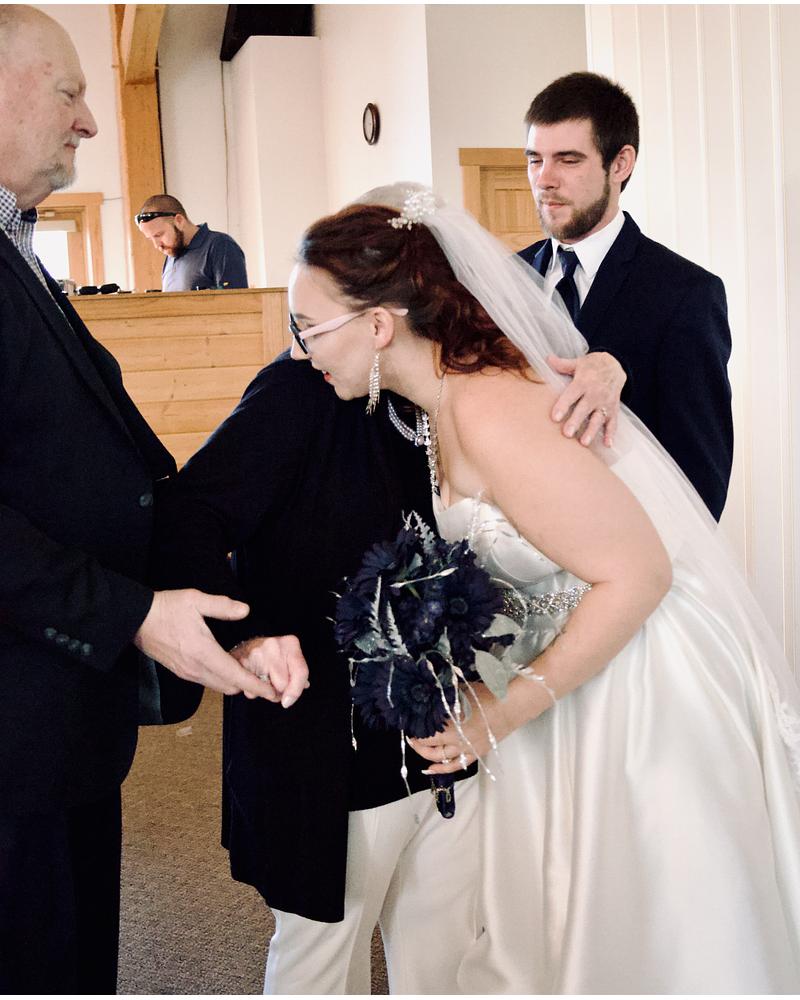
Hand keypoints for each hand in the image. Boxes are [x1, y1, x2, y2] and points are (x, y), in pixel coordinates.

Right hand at [134, 589, 275, 700]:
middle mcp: (195, 668)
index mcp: (203, 653)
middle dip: (249, 687)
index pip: (235, 676)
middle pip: (229, 687)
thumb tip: (245, 610)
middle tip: (266, 680)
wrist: (137, 620)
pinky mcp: (181, 672)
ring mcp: (187, 673)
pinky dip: (222, 679)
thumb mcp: (195, 600)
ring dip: (235, 683)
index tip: (271, 692)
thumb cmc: (166, 609)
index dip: (256, 686)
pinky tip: (228, 667)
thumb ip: (223, 606)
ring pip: (218, 686)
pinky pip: (207, 682)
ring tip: (251, 674)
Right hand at [230, 635, 309, 707]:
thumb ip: (299, 673)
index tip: (288, 701)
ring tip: (262, 679)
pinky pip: (249, 690)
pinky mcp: (241, 662)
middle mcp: (274, 646)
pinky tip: (252, 679)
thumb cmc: (274, 655)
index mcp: (290, 644)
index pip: (300, 672)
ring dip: (264, 692)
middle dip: (279, 691)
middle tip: (274, 683)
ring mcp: (256, 653)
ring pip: (264, 690)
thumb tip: (299, 690)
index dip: (296, 690)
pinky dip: (252, 691)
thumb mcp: (291, 658)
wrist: (248, 647)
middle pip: (282, 684)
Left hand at [408, 681, 529, 775]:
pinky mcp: (476, 753)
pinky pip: (456, 765)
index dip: (415, 730)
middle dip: (418, 743)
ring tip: (417, 748)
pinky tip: (430, 769)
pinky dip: (442, 769)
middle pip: (431, 746)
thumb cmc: (486, 695)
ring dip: (427, 755)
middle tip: (410, 736)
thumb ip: (444, 696)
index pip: (427, 732)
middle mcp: (457, 739)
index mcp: (453, 724)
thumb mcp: (461, 691)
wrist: (510, 706)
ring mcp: (467, 749)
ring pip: (441, 758)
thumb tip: (428, 694)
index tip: (408, 723)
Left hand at [547, 352, 625, 446]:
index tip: (554, 417)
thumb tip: (547, 359)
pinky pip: (613, 422)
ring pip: (598, 418)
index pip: (572, 395)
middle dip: (576, 421)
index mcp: (583, 382)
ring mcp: (605, 402)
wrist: (615, 366)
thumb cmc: (591, 366)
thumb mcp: (578, 362)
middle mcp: (595, 393)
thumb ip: (562, 364)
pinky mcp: (613, 409)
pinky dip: (611, 433)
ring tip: (584, 442)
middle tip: (567, 434)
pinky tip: (607, 444)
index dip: (563, 405)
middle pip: (584, 409)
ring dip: (592, 430)